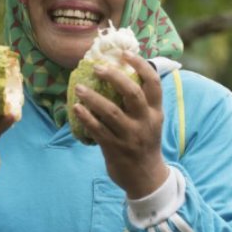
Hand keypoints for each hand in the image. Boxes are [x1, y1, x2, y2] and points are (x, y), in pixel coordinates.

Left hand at [71, 54, 169, 198]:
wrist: (146, 178)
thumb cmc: (143, 142)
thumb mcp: (150, 121)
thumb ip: (140, 102)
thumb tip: (118, 73)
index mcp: (156, 112)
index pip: (153, 84)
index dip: (140, 65)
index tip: (125, 53)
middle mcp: (145, 122)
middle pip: (132, 93)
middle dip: (114, 77)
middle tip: (97, 67)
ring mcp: (130, 136)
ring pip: (111, 112)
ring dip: (93, 97)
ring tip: (79, 87)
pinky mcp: (115, 148)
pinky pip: (98, 130)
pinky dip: (86, 118)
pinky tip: (76, 108)